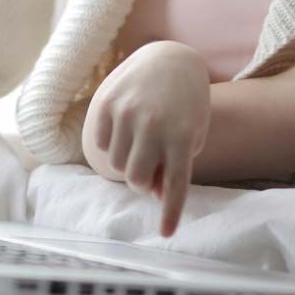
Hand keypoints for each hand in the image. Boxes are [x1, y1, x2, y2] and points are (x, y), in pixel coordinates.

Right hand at [80, 41, 209, 236]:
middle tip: (147, 170)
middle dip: (141, 183)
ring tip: (138, 146)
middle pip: (137, 180)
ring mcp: (128, 113)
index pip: (175, 184)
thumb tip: (150, 192)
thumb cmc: (186, 106)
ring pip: (117, 164)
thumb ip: (174, 165)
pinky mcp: (108, 103)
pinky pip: (102, 144)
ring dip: (126, 163)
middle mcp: (154, 125)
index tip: (166, 234)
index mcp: (182, 136)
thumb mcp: (192, 134)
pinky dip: (112, 145)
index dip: (170, 212)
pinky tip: (125, 128)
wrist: (170, 60)